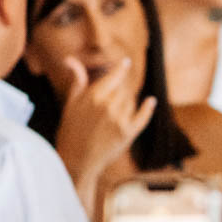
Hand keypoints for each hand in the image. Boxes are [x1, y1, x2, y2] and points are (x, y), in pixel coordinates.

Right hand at [52, 57, 156, 184]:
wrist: (76, 161)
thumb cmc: (71, 132)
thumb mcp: (71, 104)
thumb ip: (77, 81)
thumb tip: (70, 59)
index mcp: (93, 96)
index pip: (114, 76)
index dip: (121, 68)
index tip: (126, 62)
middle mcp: (107, 105)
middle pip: (123, 89)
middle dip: (118, 93)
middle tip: (106, 107)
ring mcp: (119, 119)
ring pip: (131, 102)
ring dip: (125, 105)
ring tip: (108, 120)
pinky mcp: (128, 133)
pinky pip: (143, 116)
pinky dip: (148, 107)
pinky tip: (151, 101)